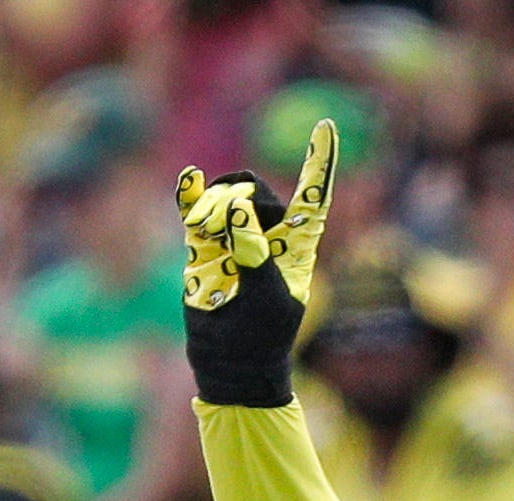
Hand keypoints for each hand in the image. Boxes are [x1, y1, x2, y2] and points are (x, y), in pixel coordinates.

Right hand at [172, 119, 334, 408]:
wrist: (228, 361)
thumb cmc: (261, 334)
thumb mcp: (266, 293)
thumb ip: (253, 249)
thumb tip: (236, 207)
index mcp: (297, 243)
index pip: (313, 195)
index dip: (319, 161)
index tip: (325, 126)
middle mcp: (267, 233)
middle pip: (255, 189)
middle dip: (239, 196)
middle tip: (226, 221)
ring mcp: (233, 236)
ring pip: (223, 197)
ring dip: (213, 206)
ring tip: (204, 232)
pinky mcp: (203, 245)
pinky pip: (195, 211)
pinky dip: (191, 195)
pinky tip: (189, 179)